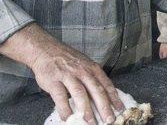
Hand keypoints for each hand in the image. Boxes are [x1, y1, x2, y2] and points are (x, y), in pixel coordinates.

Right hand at [0, 24, 123, 123]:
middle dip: (104, 107)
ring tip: (91, 122)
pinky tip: (69, 119)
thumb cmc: (67, 60)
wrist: (45, 49)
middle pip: (96, 90)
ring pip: (80, 94)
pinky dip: (66, 109)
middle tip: (109, 120)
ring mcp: (68, 75)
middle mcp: (83, 71)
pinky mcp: (54, 81)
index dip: (114, 98)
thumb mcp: (84, 65)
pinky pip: (61, 98)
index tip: (120, 109)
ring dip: (87, 110)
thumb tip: (103, 97)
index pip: (106, 84)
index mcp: (92, 68)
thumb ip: (93, 78)